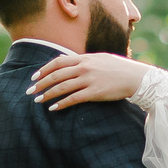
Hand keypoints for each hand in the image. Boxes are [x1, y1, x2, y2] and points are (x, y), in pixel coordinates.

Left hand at [32, 52, 156, 109]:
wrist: (136, 78)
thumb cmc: (119, 69)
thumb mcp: (100, 59)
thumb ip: (83, 60)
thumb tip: (67, 61)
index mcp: (85, 58)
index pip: (58, 62)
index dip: (44, 69)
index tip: (34, 77)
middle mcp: (84, 67)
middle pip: (56, 75)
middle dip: (40, 83)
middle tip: (30, 91)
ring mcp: (89, 80)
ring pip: (61, 87)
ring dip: (47, 94)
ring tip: (38, 100)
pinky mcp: (94, 93)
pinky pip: (73, 99)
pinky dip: (61, 104)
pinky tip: (53, 108)